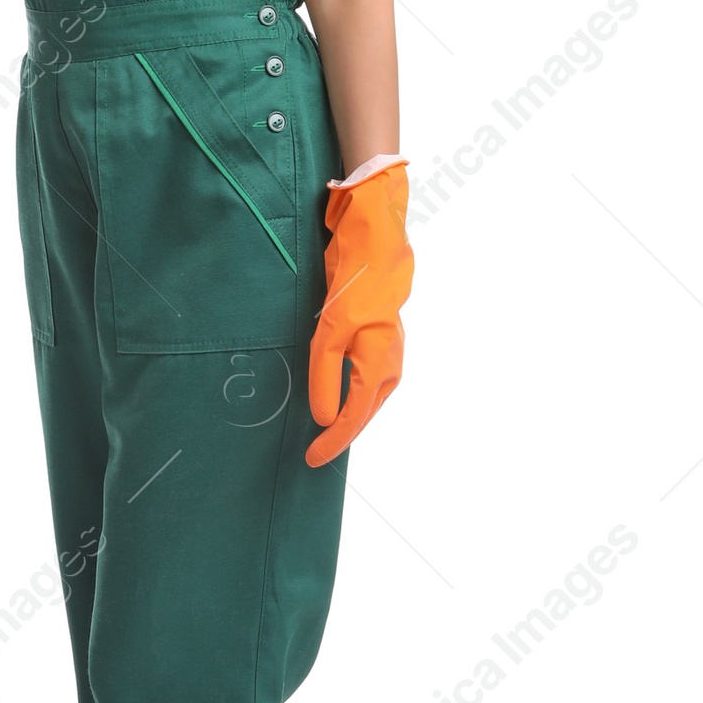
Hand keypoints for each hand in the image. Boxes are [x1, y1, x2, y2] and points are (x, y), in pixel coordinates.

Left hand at [305, 160, 412, 467]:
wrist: (376, 243)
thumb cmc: (355, 285)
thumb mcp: (330, 331)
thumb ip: (325, 376)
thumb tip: (323, 418)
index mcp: (379, 364)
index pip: (354, 415)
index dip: (333, 440)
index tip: (312, 459)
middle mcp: (390, 361)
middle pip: (366, 411)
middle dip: (344, 434)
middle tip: (317, 454)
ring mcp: (389, 349)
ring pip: (371, 396)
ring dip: (351, 416)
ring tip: (329, 433)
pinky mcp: (381, 336)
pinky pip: (369, 379)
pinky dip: (356, 395)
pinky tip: (343, 395)